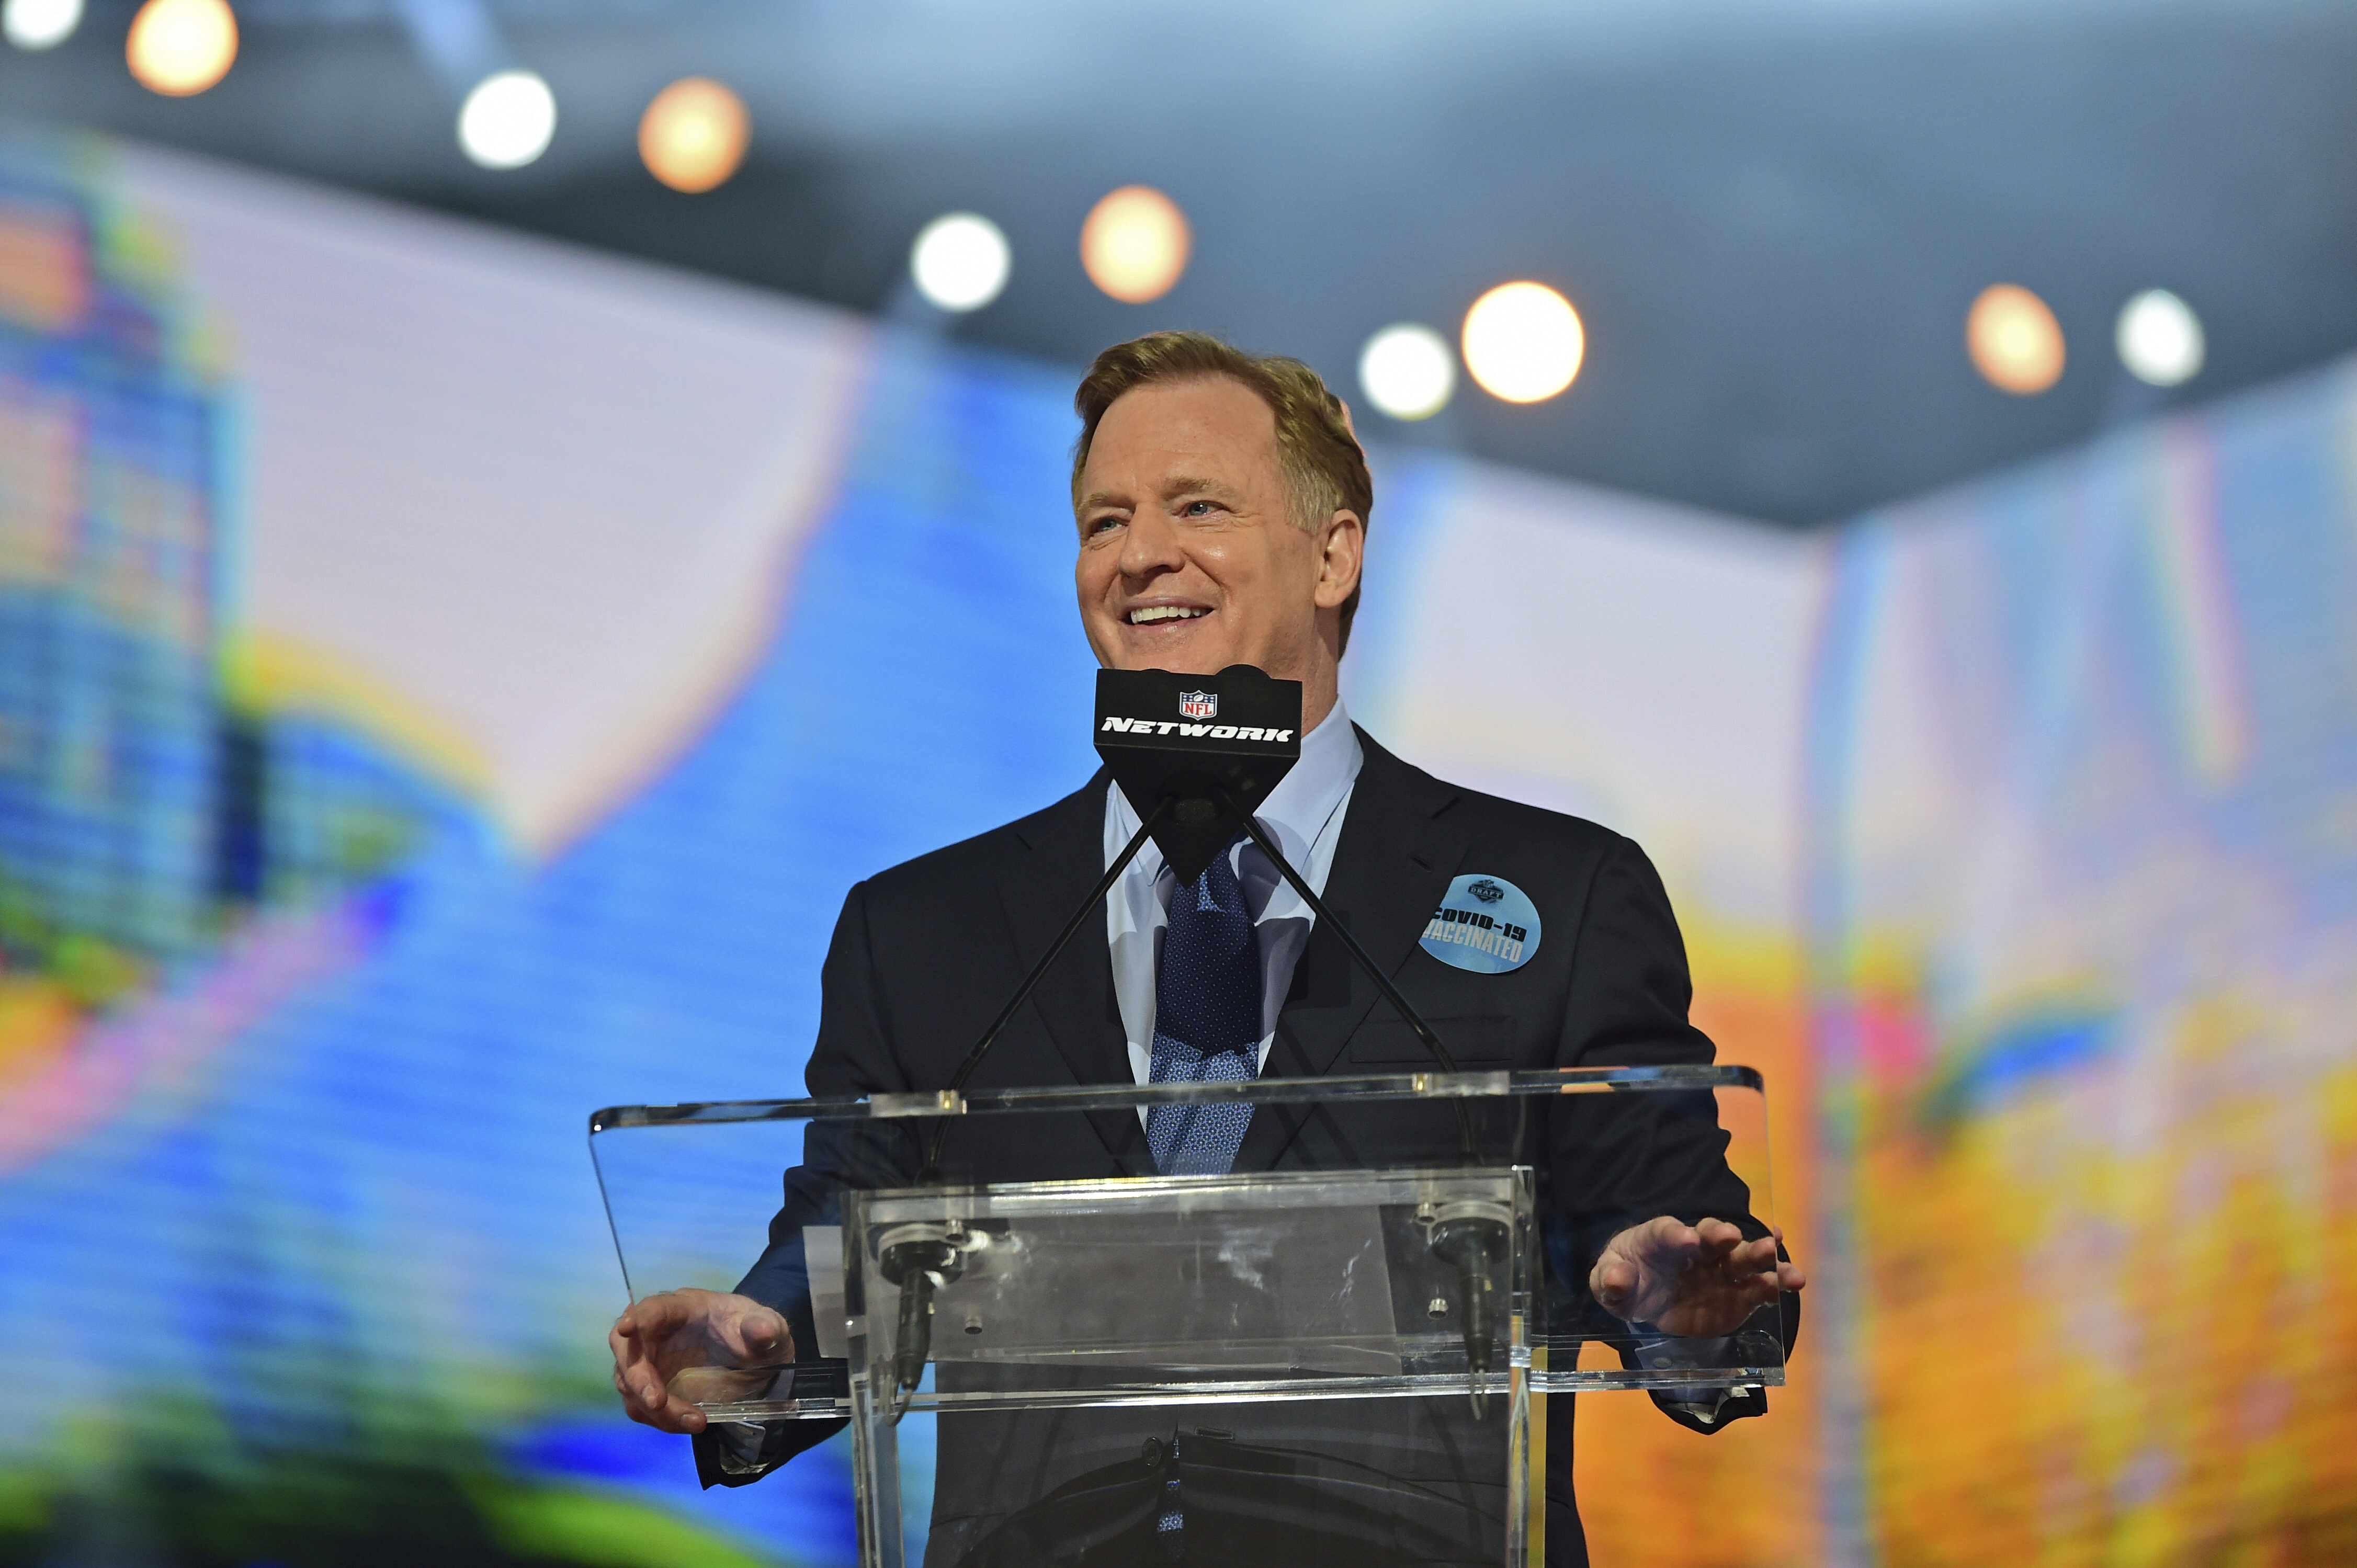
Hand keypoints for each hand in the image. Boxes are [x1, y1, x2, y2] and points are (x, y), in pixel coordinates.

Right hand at [608, 1288, 792, 1434]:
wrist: (755, 1362)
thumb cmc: (757, 1336)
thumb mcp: (771, 1329)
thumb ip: (766, 1327)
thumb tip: (761, 1330)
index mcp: (686, 1308)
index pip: (654, 1308)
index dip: (638, 1318)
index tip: (628, 1329)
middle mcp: (660, 1332)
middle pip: (629, 1350)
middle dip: (638, 1378)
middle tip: (658, 1403)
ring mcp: (652, 1361)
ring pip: (631, 1385)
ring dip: (656, 1409)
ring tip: (696, 1422)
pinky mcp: (653, 1386)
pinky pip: (642, 1406)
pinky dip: (661, 1420)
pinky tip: (691, 1423)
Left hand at [1588, 1217, 1804, 1338]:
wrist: (1648, 1296)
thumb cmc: (1627, 1278)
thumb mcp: (1609, 1281)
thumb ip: (1611, 1280)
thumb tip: (1617, 1279)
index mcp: (1660, 1238)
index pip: (1666, 1231)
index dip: (1675, 1233)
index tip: (1686, 1238)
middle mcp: (1696, 1248)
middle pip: (1712, 1237)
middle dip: (1722, 1236)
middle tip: (1732, 1236)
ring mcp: (1719, 1270)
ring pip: (1742, 1259)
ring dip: (1760, 1257)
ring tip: (1778, 1260)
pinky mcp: (1736, 1296)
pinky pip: (1757, 1289)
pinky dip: (1773, 1285)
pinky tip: (1789, 1284)